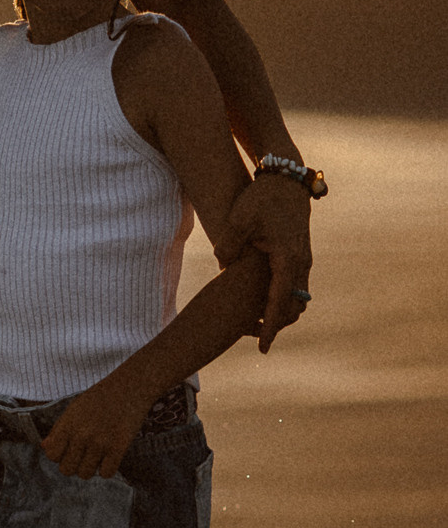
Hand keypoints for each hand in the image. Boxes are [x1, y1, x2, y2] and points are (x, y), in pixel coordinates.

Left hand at [43, 377, 149, 479]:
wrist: (130, 387)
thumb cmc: (100, 397)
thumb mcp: (74, 408)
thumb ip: (58, 429)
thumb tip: (45, 447)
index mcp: (68, 424)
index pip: (52, 455)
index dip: (59, 455)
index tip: (68, 449)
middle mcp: (81, 435)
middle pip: (67, 470)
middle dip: (73, 464)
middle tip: (83, 454)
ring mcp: (100, 443)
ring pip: (85, 474)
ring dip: (90, 467)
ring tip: (96, 454)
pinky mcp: (119, 447)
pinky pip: (106, 473)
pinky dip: (107, 468)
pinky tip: (109, 456)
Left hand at [213, 174, 312, 352]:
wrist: (287, 180)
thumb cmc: (261, 197)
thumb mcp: (240, 218)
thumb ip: (229, 244)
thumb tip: (223, 266)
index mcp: (288, 257)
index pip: (279, 301)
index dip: (270, 326)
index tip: (262, 347)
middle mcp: (301, 262)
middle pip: (293, 306)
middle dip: (277, 325)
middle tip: (257, 341)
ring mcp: (304, 259)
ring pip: (297, 298)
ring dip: (281, 313)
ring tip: (258, 326)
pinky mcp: (300, 255)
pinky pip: (295, 286)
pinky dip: (283, 299)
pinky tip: (264, 305)